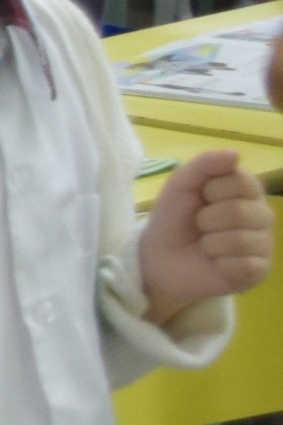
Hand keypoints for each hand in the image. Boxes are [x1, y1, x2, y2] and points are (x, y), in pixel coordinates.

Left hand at [146, 145, 276, 308]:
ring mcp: (263, 244)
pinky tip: (215, 263)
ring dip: (211, 243)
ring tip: (206, 245)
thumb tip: (235, 153)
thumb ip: (204, 165)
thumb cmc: (175, 217)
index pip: (241, 181)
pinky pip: (244, 266)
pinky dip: (220, 264)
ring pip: (240, 241)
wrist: (159, 256)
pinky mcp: (259, 271)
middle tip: (200, 225)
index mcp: (248, 191)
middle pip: (240, 212)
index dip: (212, 190)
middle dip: (207, 219)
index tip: (201, 197)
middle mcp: (262, 215)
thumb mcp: (181, 185)